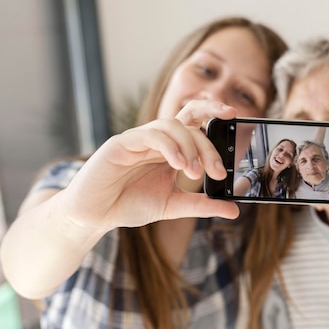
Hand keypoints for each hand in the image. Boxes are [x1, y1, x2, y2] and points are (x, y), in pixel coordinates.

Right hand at [58, 100, 240, 233]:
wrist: (94, 215)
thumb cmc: (128, 204)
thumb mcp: (173, 206)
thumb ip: (202, 205)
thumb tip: (234, 209)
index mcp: (170, 149)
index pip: (196, 123)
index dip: (213, 114)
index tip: (235, 118)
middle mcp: (157, 139)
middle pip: (188, 119)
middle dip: (208, 140)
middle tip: (218, 171)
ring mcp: (139, 139)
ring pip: (172, 125)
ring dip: (190, 147)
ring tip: (195, 173)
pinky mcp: (121, 144)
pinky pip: (150, 136)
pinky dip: (170, 148)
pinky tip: (179, 165)